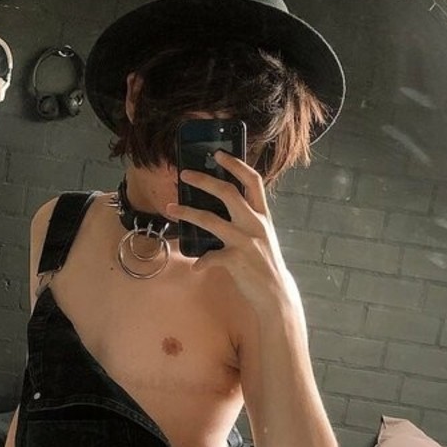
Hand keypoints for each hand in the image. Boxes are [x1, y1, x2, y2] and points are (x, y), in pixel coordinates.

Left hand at [169, 152, 295, 310]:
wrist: (276, 293)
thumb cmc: (264, 263)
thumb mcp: (261, 235)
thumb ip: (246, 219)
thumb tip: (222, 205)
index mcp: (262, 215)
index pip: (252, 180)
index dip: (236, 164)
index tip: (219, 153)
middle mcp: (255, 224)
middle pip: (228, 192)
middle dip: (204, 180)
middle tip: (184, 173)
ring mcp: (246, 242)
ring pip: (211, 220)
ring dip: (187, 213)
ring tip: (170, 208)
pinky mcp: (237, 260)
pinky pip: (210, 256)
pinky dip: (200, 261)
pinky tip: (195, 265)